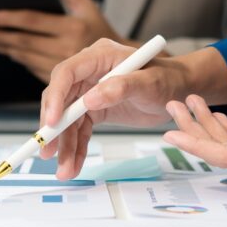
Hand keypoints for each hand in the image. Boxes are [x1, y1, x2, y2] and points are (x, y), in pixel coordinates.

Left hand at [0, 0, 124, 81]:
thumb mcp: (85, 5)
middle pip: (25, 41)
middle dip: (0, 36)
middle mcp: (68, 47)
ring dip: (5, 49)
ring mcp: (63, 66)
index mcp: (73, 26)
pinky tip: (9, 52)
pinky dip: (19, 60)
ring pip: (26, 57)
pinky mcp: (61, 80)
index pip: (33, 21)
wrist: (119, 64)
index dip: (8, 18)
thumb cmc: (98, 28)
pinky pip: (33, 68)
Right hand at [40, 40, 222, 179]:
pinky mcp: (94, 109)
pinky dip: (76, 148)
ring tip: (64, 170)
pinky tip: (73, 165)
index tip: (53, 122)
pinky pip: (80, 130)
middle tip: (47, 151)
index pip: (66, 73)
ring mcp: (89, 92)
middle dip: (53, 128)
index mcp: (99, 56)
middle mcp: (89, 73)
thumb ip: (122, 87)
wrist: (179, 92)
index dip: (55, 97)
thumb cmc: (168, 79)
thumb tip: (91, 99)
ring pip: (68, 121)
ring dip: (64, 146)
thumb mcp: (150, 82)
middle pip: (60, 100)